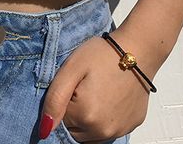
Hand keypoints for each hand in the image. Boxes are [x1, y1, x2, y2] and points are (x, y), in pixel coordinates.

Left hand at [39, 26, 163, 141]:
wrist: (138, 49)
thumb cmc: (103, 54)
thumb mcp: (71, 68)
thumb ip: (54, 99)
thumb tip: (44, 129)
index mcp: (85, 116)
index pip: (59, 120)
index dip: (64, 100)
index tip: (73, 83)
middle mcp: (103, 131)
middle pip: (75, 130)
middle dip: (74, 112)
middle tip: (84, 85)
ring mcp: (119, 130)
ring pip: (91, 133)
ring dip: (88, 118)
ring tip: (96, 90)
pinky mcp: (131, 126)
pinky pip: (109, 129)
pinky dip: (105, 118)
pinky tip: (109, 96)